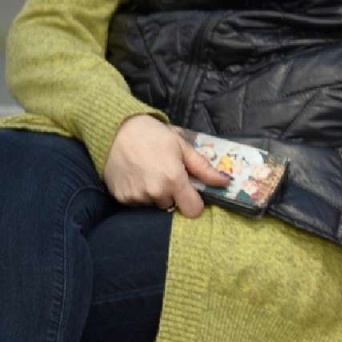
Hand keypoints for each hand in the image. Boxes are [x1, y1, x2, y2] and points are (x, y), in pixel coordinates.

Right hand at [104, 116, 228, 217]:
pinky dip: (139, 194)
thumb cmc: (154, 136)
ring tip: (149, 174)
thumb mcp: (182, 147)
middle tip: (165, 175)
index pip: (193, 210)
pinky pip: (137, 203)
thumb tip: (225, 182)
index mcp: (174, 180)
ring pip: (154, 205)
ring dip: (155, 195)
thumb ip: (204, 168)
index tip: (190, 192)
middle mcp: (155, 192)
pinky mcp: (121, 198)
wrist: (116, 131)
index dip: (194, 202)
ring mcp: (136, 197)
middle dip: (173, 195)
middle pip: (172, 206)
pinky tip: (137, 177)